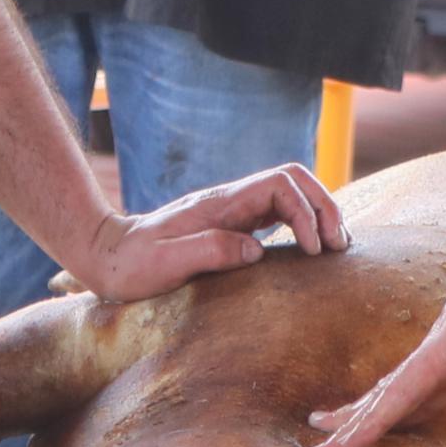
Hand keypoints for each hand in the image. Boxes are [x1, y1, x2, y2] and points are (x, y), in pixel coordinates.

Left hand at [62, 160, 347, 301]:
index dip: (305, 212)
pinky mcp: (232, 226)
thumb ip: (209, 250)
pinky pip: (278, 215)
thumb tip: (255, 250)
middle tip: (339, 247)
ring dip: (318, 214)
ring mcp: (232, 211)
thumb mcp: (165, 262)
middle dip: (324, 207)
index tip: (311, 251)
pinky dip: (302, 226)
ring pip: (290, 195)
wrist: (106, 256)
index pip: (279, 185)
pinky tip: (311, 252)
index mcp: (219, 204)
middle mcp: (230, 201)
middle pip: (294, 181)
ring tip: (335, 249)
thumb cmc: (131, 265)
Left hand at [307, 174, 445, 446]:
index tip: (380, 431)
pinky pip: (402, 390)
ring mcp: (441, 353)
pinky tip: (351, 435)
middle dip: (362, 420)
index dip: (403, 418)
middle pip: (396, 399)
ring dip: (356, 424)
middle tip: (327, 440)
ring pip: (389, 398)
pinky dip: (376, 415)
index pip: (429, 398)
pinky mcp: (442, 350)